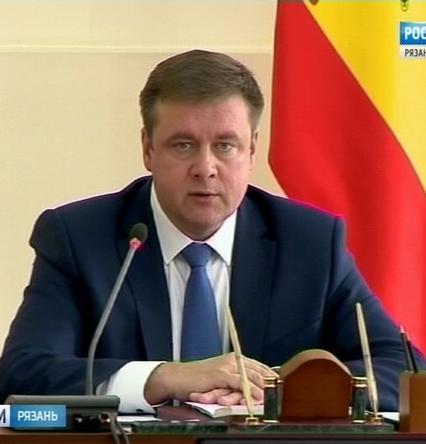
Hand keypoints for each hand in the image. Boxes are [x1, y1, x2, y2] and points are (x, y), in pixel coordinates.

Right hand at [144, 353, 274, 404]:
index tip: (281, 385)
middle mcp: (232, 360)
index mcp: (234, 360)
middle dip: (271, 382)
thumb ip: (235, 382)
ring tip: (275, 396)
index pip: (258, 367)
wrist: (177, 378)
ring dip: (264, 387)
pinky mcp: (220, 374)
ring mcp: (227, 366)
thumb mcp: (219, 380)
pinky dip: (251, 390)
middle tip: (283, 392)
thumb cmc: (197, 382)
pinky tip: (259, 397)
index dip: (271, 376)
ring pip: (252, 376)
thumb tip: (252, 391)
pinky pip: (240, 383)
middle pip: (258, 370)